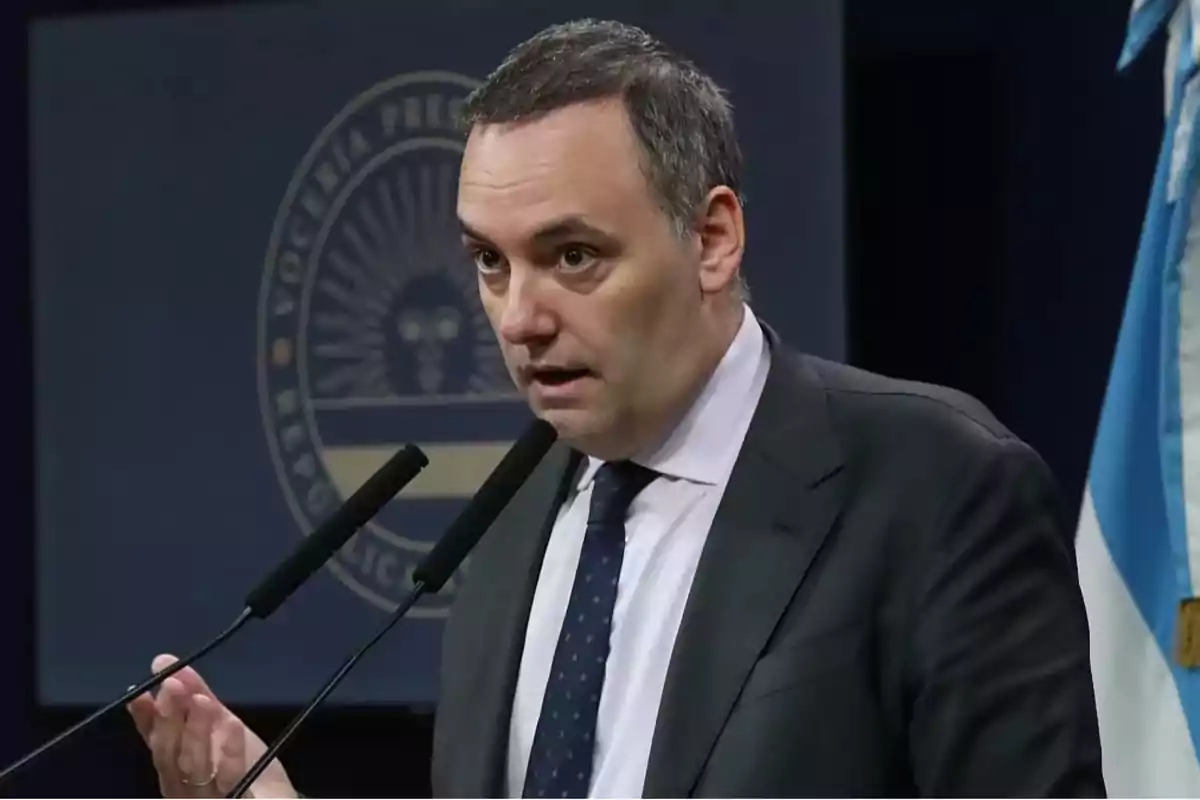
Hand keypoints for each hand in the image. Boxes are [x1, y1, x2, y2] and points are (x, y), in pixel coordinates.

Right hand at [126, 654, 296, 797]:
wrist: (275, 798)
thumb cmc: (243, 762)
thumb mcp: (220, 723)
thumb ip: (195, 694)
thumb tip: (164, 661)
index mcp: (176, 764)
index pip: (154, 739)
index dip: (145, 717)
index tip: (141, 691)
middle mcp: (182, 783)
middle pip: (169, 753)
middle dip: (168, 718)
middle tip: (172, 685)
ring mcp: (205, 796)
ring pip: (192, 765)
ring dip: (196, 730)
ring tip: (201, 700)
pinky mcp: (233, 799)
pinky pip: (229, 778)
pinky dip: (229, 751)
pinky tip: (233, 725)